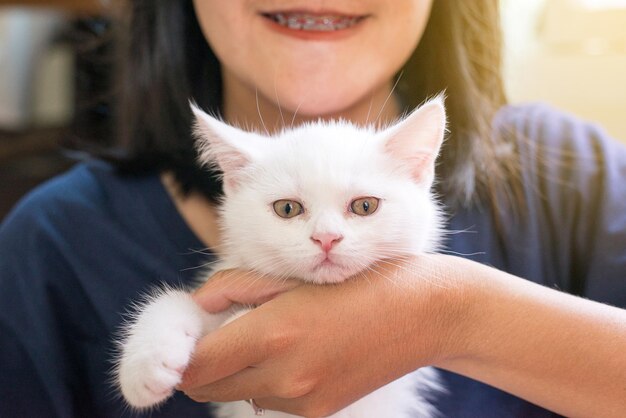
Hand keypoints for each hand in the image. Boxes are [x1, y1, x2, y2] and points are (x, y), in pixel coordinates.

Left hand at [178, 256, 468, 416]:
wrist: (423, 314)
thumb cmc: (360, 282)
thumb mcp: (295, 274)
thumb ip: (236, 287)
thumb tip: (199, 303)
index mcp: (274, 334)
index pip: (196, 365)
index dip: (181, 352)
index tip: (188, 333)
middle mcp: (284, 377)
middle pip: (208, 388)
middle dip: (202, 363)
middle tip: (218, 331)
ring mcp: (303, 401)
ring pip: (239, 395)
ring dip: (236, 371)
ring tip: (267, 335)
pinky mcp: (320, 413)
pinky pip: (271, 401)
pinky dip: (266, 381)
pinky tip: (294, 351)